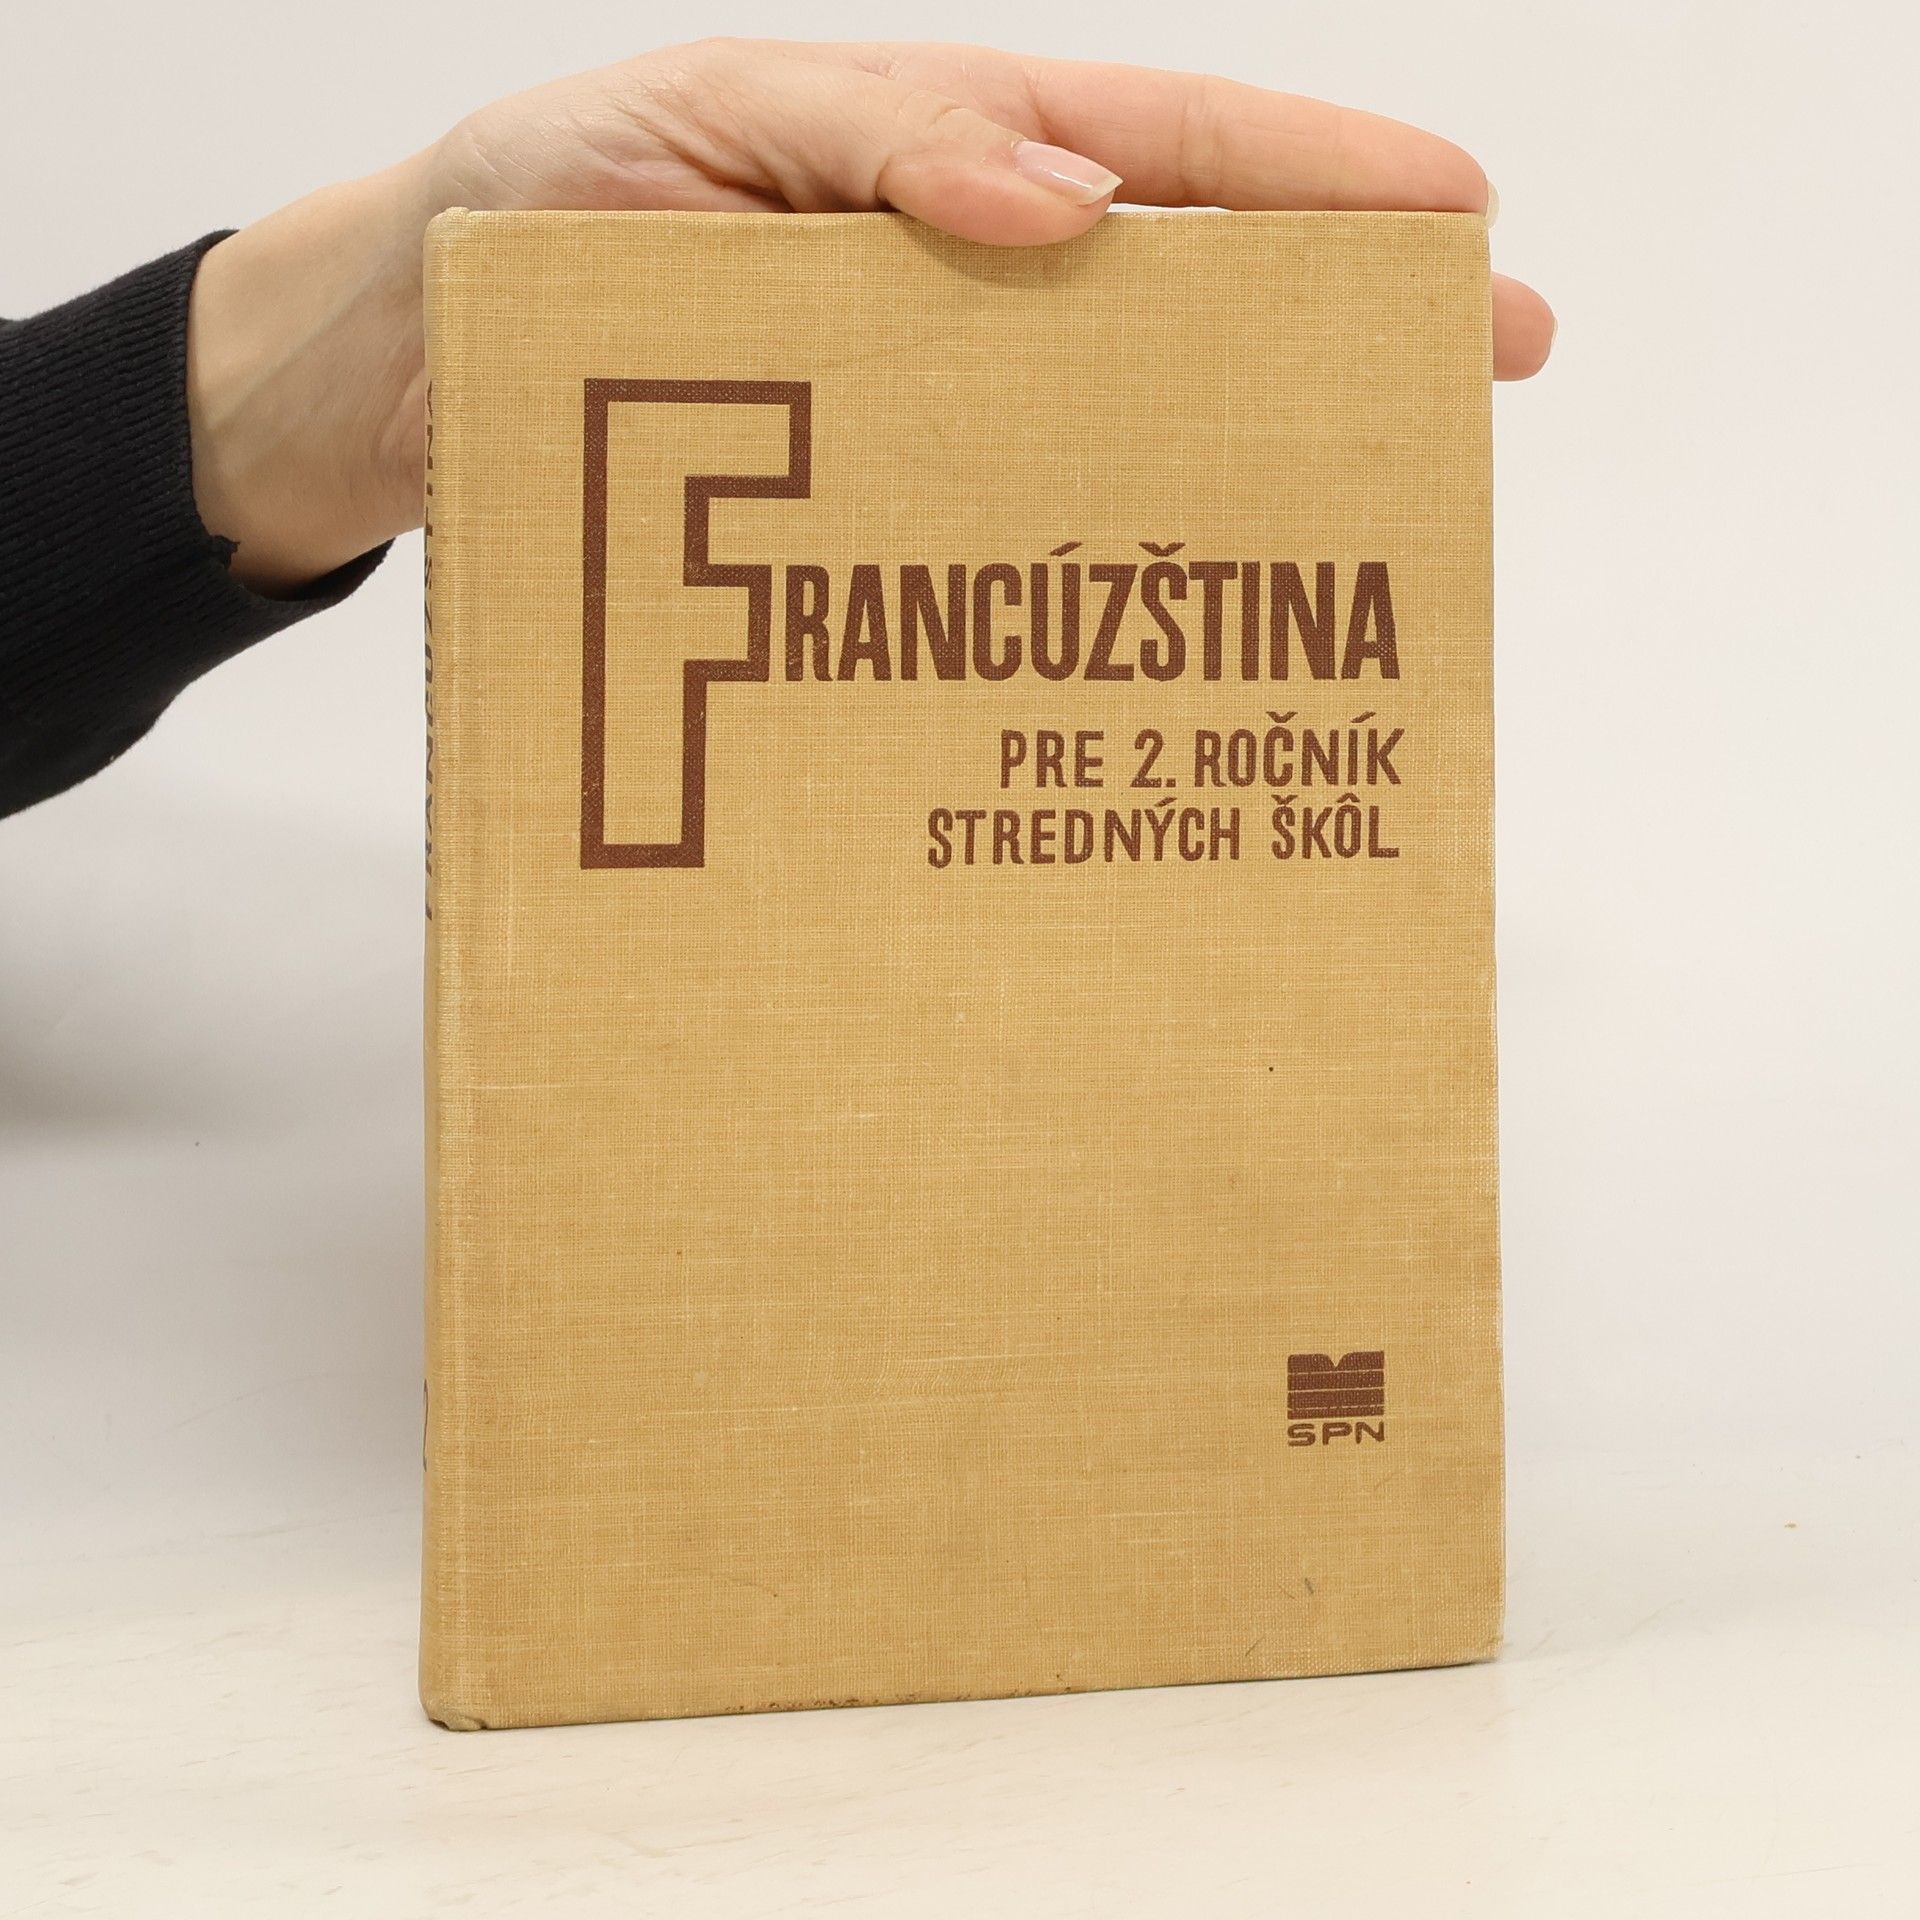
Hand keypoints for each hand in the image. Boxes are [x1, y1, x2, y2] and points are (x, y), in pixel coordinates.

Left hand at [187, 38, 1554, 591]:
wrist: (396, 383)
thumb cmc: (524, 219)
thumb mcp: (685, 126)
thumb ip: (869, 141)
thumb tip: (1062, 196)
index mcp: (934, 171)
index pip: (1167, 158)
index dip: (1323, 187)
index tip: (1465, 232)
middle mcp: (946, 301)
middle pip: (1176, 310)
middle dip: (1330, 342)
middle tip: (1469, 395)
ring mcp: (909, 431)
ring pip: (1097, 449)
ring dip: (1216, 489)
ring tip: (1334, 549)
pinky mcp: (853, 546)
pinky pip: (984, 560)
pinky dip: (1063, 599)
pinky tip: (1127, 655)